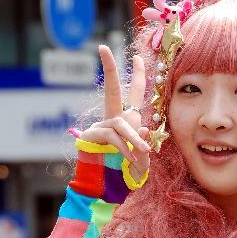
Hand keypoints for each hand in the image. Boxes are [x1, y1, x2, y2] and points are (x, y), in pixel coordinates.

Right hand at [80, 45, 150, 180]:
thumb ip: (144, 145)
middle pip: (112, 91)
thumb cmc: (125, 172)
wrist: (106, 189)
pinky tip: (130, 159)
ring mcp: (100, 127)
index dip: (137, 76)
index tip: (137, 57)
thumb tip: (146, 129)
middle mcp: (112, 119)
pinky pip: (112, 138)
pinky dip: (124, 149)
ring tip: (143, 154)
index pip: (134, 94)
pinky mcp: (91, 137)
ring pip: (120, 124)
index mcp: (127, 120)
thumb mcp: (141, 159)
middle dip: (110, 69)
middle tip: (104, 48)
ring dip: (133, 140)